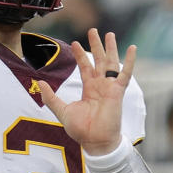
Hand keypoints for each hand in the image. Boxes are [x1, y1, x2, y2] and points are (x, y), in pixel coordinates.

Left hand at [38, 29, 136, 155]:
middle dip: (95, 45)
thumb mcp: (62, 111)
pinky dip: (129, 61)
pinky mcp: (118, 91)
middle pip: (98, 60)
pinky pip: (125, 73)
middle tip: (92, 30)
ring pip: (111, 62)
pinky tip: (132, 47)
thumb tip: (39, 83)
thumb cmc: (81, 130)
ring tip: (109, 33)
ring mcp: (110, 87)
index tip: (75, 43)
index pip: (85, 67)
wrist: (95, 142)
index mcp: (89, 89)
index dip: (80, 55)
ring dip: (110, 48)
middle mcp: (100, 85)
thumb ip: (51, 97)